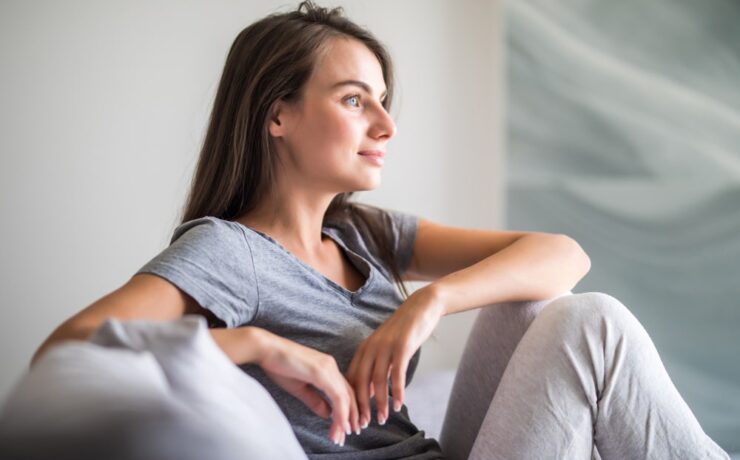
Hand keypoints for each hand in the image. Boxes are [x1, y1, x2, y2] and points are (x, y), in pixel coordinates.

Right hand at [255, 330, 359, 446]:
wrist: (266, 349)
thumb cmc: (279, 366)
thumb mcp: (300, 388)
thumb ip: (315, 400)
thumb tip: (329, 413)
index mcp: (327, 368)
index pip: (344, 392)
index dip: (347, 410)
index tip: (346, 428)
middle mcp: (332, 366)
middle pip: (349, 395)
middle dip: (351, 417)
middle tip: (349, 434)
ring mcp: (328, 368)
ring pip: (345, 397)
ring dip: (346, 418)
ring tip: (344, 435)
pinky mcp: (322, 372)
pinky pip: (337, 396)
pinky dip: (341, 412)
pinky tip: (341, 425)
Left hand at [344, 286, 444, 426]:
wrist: (421, 307)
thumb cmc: (403, 331)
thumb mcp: (385, 349)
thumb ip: (376, 369)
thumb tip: (368, 393)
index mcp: (364, 350)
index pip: (351, 379)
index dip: (350, 400)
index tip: (352, 417)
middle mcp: (371, 348)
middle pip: (360, 382)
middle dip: (360, 406)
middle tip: (363, 425)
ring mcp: (386, 347)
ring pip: (377, 381)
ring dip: (379, 403)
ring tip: (382, 419)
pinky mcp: (402, 347)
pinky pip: (397, 373)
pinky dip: (397, 391)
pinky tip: (399, 405)